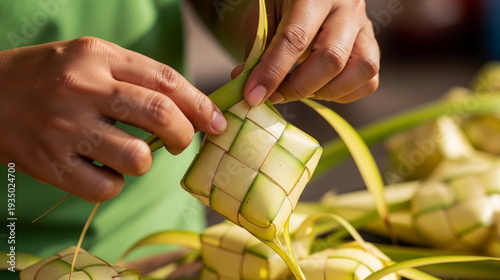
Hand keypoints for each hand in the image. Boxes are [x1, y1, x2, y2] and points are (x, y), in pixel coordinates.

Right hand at [0, 37, 226, 201]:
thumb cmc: (50, 77)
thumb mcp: (90, 58)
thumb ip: (136, 76)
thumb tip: (189, 109)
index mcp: (97, 57)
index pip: (167, 80)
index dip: (201, 104)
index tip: (217, 122)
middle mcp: (83, 89)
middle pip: (162, 116)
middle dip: (186, 136)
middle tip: (182, 142)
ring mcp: (65, 128)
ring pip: (138, 158)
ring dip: (145, 163)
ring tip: (128, 154)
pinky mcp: (49, 164)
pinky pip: (107, 188)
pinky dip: (114, 184)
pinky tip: (100, 170)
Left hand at [235, 0, 379, 104]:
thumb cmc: (282, 4)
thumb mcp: (263, 18)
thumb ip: (257, 51)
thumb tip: (249, 87)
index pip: (295, 38)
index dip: (273, 72)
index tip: (254, 96)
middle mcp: (346, 6)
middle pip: (331, 58)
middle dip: (298, 87)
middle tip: (275, 96)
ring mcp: (364, 26)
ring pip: (361, 70)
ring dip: (326, 91)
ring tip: (301, 90)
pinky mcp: (371, 44)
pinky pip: (369, 79)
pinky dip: (344, 93)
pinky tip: (320, 88)